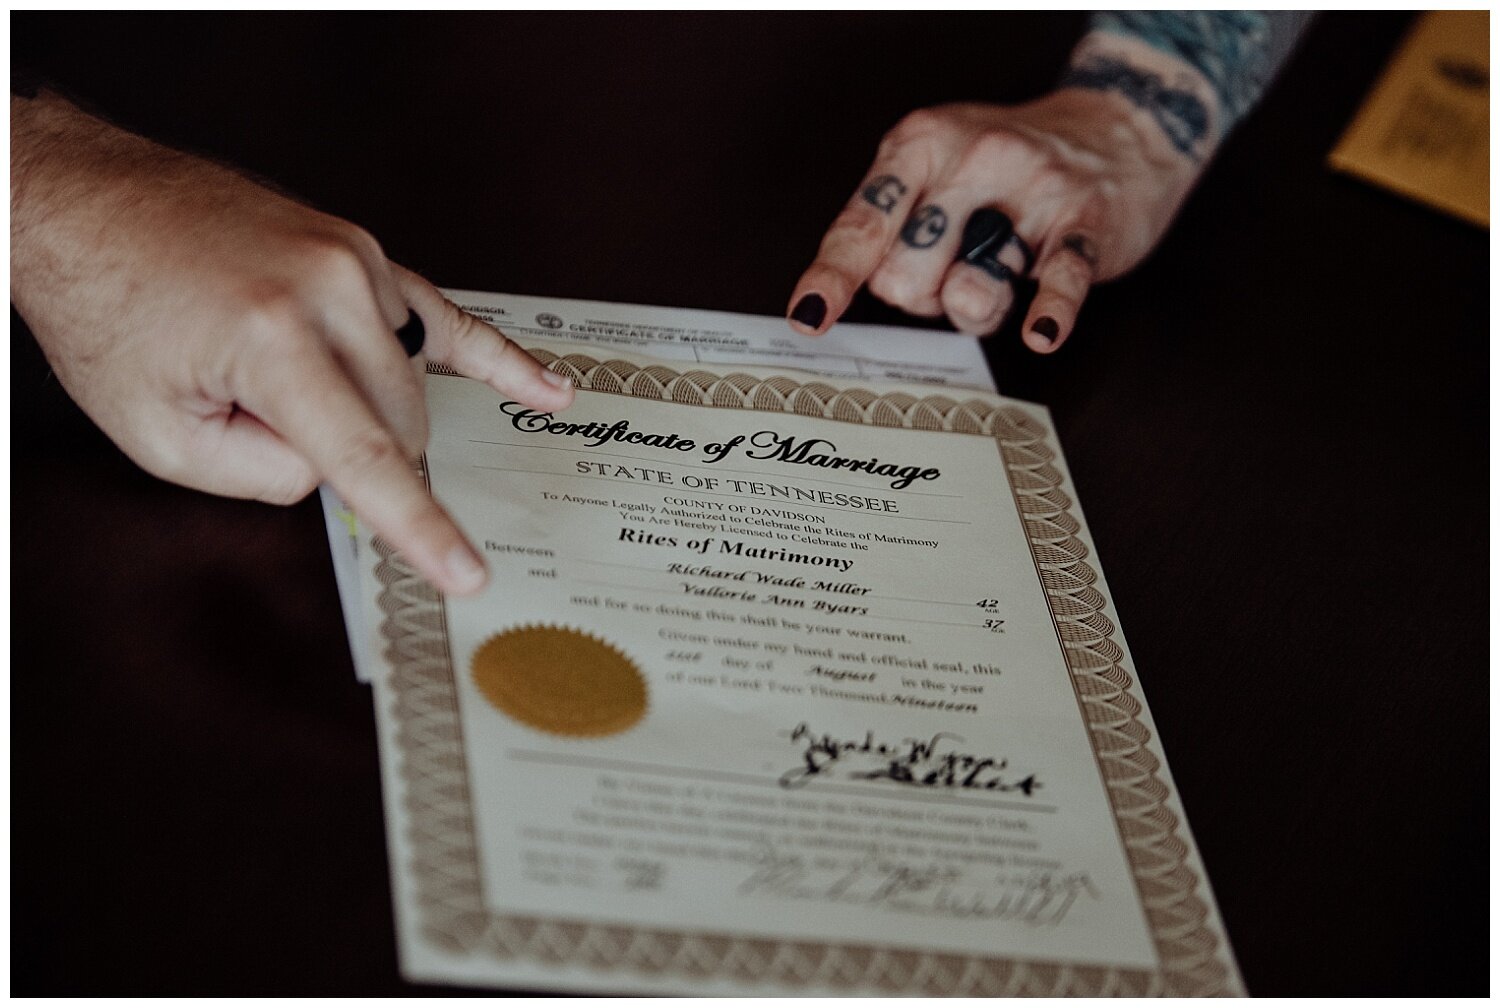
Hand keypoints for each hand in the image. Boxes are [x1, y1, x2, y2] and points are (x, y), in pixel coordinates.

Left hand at [11, 93, 572, 594]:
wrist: (87, 203)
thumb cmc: (108, 309)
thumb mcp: (159, 434)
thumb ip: (265, 475)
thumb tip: (334, 471)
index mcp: (273, 338)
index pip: (366, 459)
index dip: (419, 527)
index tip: (466, 571)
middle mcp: (330, 289)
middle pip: (398, 421)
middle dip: (345, 449)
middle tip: (259, 423)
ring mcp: (356, 260)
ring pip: (410, 382)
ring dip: (365, 408)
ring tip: (285, 382)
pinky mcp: (363, 251)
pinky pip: (444, 316)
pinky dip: (496, 359)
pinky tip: (546, 389)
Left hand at [787, 54, 1208, 351]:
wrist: (1116, 129)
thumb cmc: (1005, 170)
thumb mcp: (934, 174)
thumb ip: (894, 234)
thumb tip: (844, 305)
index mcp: (920, 145)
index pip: (862, 224)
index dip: (834, 277)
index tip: (810, 318)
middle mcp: (972, 158)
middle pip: (907, 275)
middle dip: (920, 295)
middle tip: (953, 269)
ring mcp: (1033, 187)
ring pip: (972, 288)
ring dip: (978, 306)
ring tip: (999, 274)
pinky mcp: (1086, 219)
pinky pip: (1059, 280)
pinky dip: (1048, 311)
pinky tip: (1040, 332)